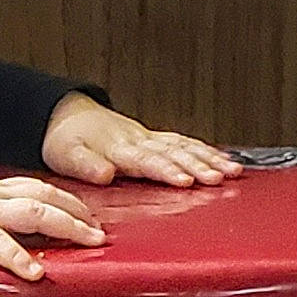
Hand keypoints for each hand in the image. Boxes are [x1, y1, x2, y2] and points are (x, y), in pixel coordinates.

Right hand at [0, 159, 104, 281]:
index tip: (89, 212)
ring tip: (89, 242)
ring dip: (66, 226)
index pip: (38, 189)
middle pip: (45, 197)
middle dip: (79, 213)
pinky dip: (18, 257)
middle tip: (102, 233)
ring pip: (32, 213)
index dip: (67, 199)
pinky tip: (36, 271)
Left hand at [40, 93, 240, 187]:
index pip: (148, 161)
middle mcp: (138, 141)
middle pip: (173, 152)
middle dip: (199, 164)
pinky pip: (182, 141)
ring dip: (209, 158)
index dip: (168, 170)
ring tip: (232, 170)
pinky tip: (222, 158)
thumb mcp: (66, 155)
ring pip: (183, 146)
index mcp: (119, 149)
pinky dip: (204, 149)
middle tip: (221, 177)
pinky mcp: (152, 137)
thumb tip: (105, 174)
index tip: (186, 180)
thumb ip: (86, 166)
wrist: (65, 116)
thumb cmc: (64, 141)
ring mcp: (147, 137)